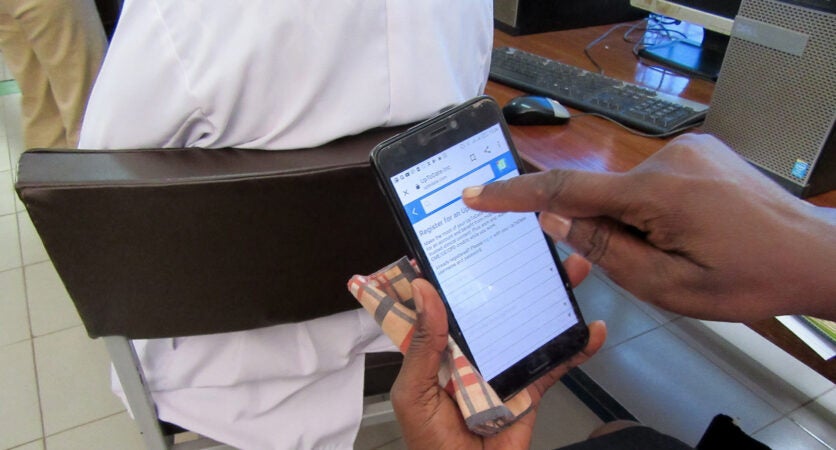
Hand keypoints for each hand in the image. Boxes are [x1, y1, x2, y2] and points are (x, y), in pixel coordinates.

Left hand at [391, 254, 606, 449]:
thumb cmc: (428, 443)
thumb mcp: (415, 392)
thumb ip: (424, 344)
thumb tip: (425, 290)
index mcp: (437, 345)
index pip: (446, 298)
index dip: (460, 268)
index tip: (478, 231)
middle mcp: (471, 349)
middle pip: (495, 304)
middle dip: (518, 274)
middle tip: (539, 244)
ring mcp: (502, 366)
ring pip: (529, 325)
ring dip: (552, 300)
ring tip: (574, 271)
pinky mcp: (528, 388)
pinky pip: (554, 364)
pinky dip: (576, 349)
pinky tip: (592, 331)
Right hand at [463, 133, 835, 321]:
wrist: (816, 255)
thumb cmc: (752, 278)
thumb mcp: (668, 286)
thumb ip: (605, 251)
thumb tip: (554, 221)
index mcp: (657, 193)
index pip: (566, 190)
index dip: (515, 195)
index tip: (478, 194)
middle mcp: (669, 159)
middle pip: (601, 195)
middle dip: (606, 232)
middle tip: (652, 263)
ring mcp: (686, 149)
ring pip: (628, 189)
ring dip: (635, 221)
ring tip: (685, 250)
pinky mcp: (698, 150)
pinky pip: (652, 179)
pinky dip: (652, 207)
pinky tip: (692, 231)